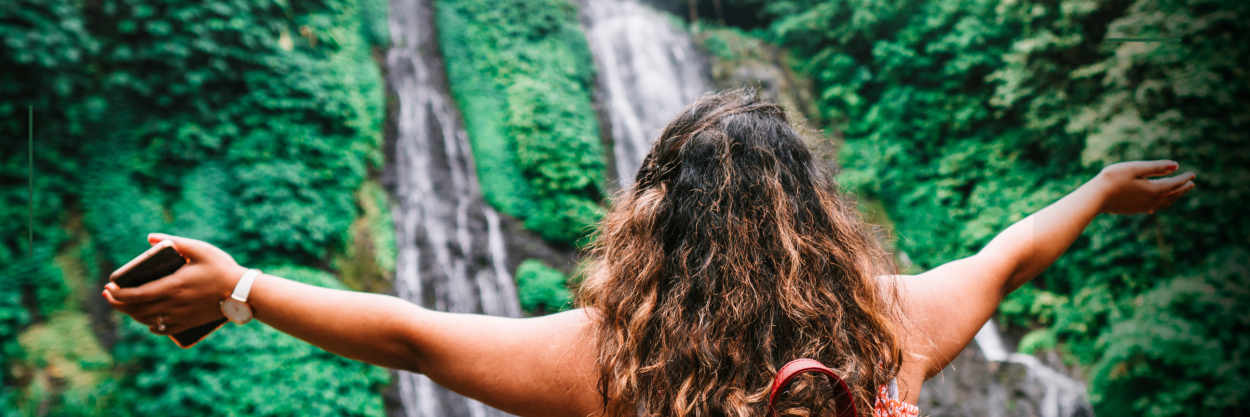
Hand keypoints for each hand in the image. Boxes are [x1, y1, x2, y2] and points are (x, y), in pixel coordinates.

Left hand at [103, 233, 247, 334]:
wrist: (243, 293)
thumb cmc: (222, 269)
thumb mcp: (200, 249)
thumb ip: (174, 242)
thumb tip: (150, 238)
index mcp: (172, 287)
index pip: (135, 295)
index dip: (117, 294)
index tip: (108, 287)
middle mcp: (173, 305)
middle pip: (136, 310)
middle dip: (117, 304)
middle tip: (109, 294)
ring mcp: (180, 317)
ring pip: (147, 320)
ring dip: (131, 313)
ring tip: (125, 304)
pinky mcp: (188, 324)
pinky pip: (162, 330)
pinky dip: (150, 325)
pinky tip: (147, 320)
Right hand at [1091, 160, 1195, 214]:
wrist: (1094, 198)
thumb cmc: (1112, 179)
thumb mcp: (1135, 168)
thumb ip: (1156, 167)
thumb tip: (1176, 166)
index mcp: (1153, 190)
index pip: (1174, 183)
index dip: (1184, 178)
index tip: (1192, 174)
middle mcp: (1150, 201)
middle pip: (1172, 195)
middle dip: (1182, 189)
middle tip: (1191, 184)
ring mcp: (1142, 207)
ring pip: (1164, 203)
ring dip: (1174, 197)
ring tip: (1179, 193)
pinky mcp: (1133, 210)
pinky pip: (1154, 207)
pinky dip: (1162, 203)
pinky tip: (1158, 202)